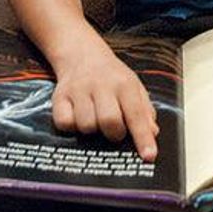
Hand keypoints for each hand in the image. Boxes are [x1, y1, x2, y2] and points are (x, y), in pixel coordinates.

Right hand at [51, 41, 159, 161]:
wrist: (83, 55)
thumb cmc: (113, 77)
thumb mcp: (135, 87)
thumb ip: (145, 110)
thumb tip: (153, 133)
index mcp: (124, 84)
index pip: (137, 114)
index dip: (143, 138)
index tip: (149, 156)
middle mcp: (101, 85)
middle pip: (109, 121)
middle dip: (115, 134)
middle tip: (116, 130)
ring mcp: (78, 90)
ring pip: (86, 125)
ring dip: (93, 130)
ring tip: (96, 117)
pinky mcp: (59, 97)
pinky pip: (65, 124)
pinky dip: (72, 127)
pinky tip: (78, 116)